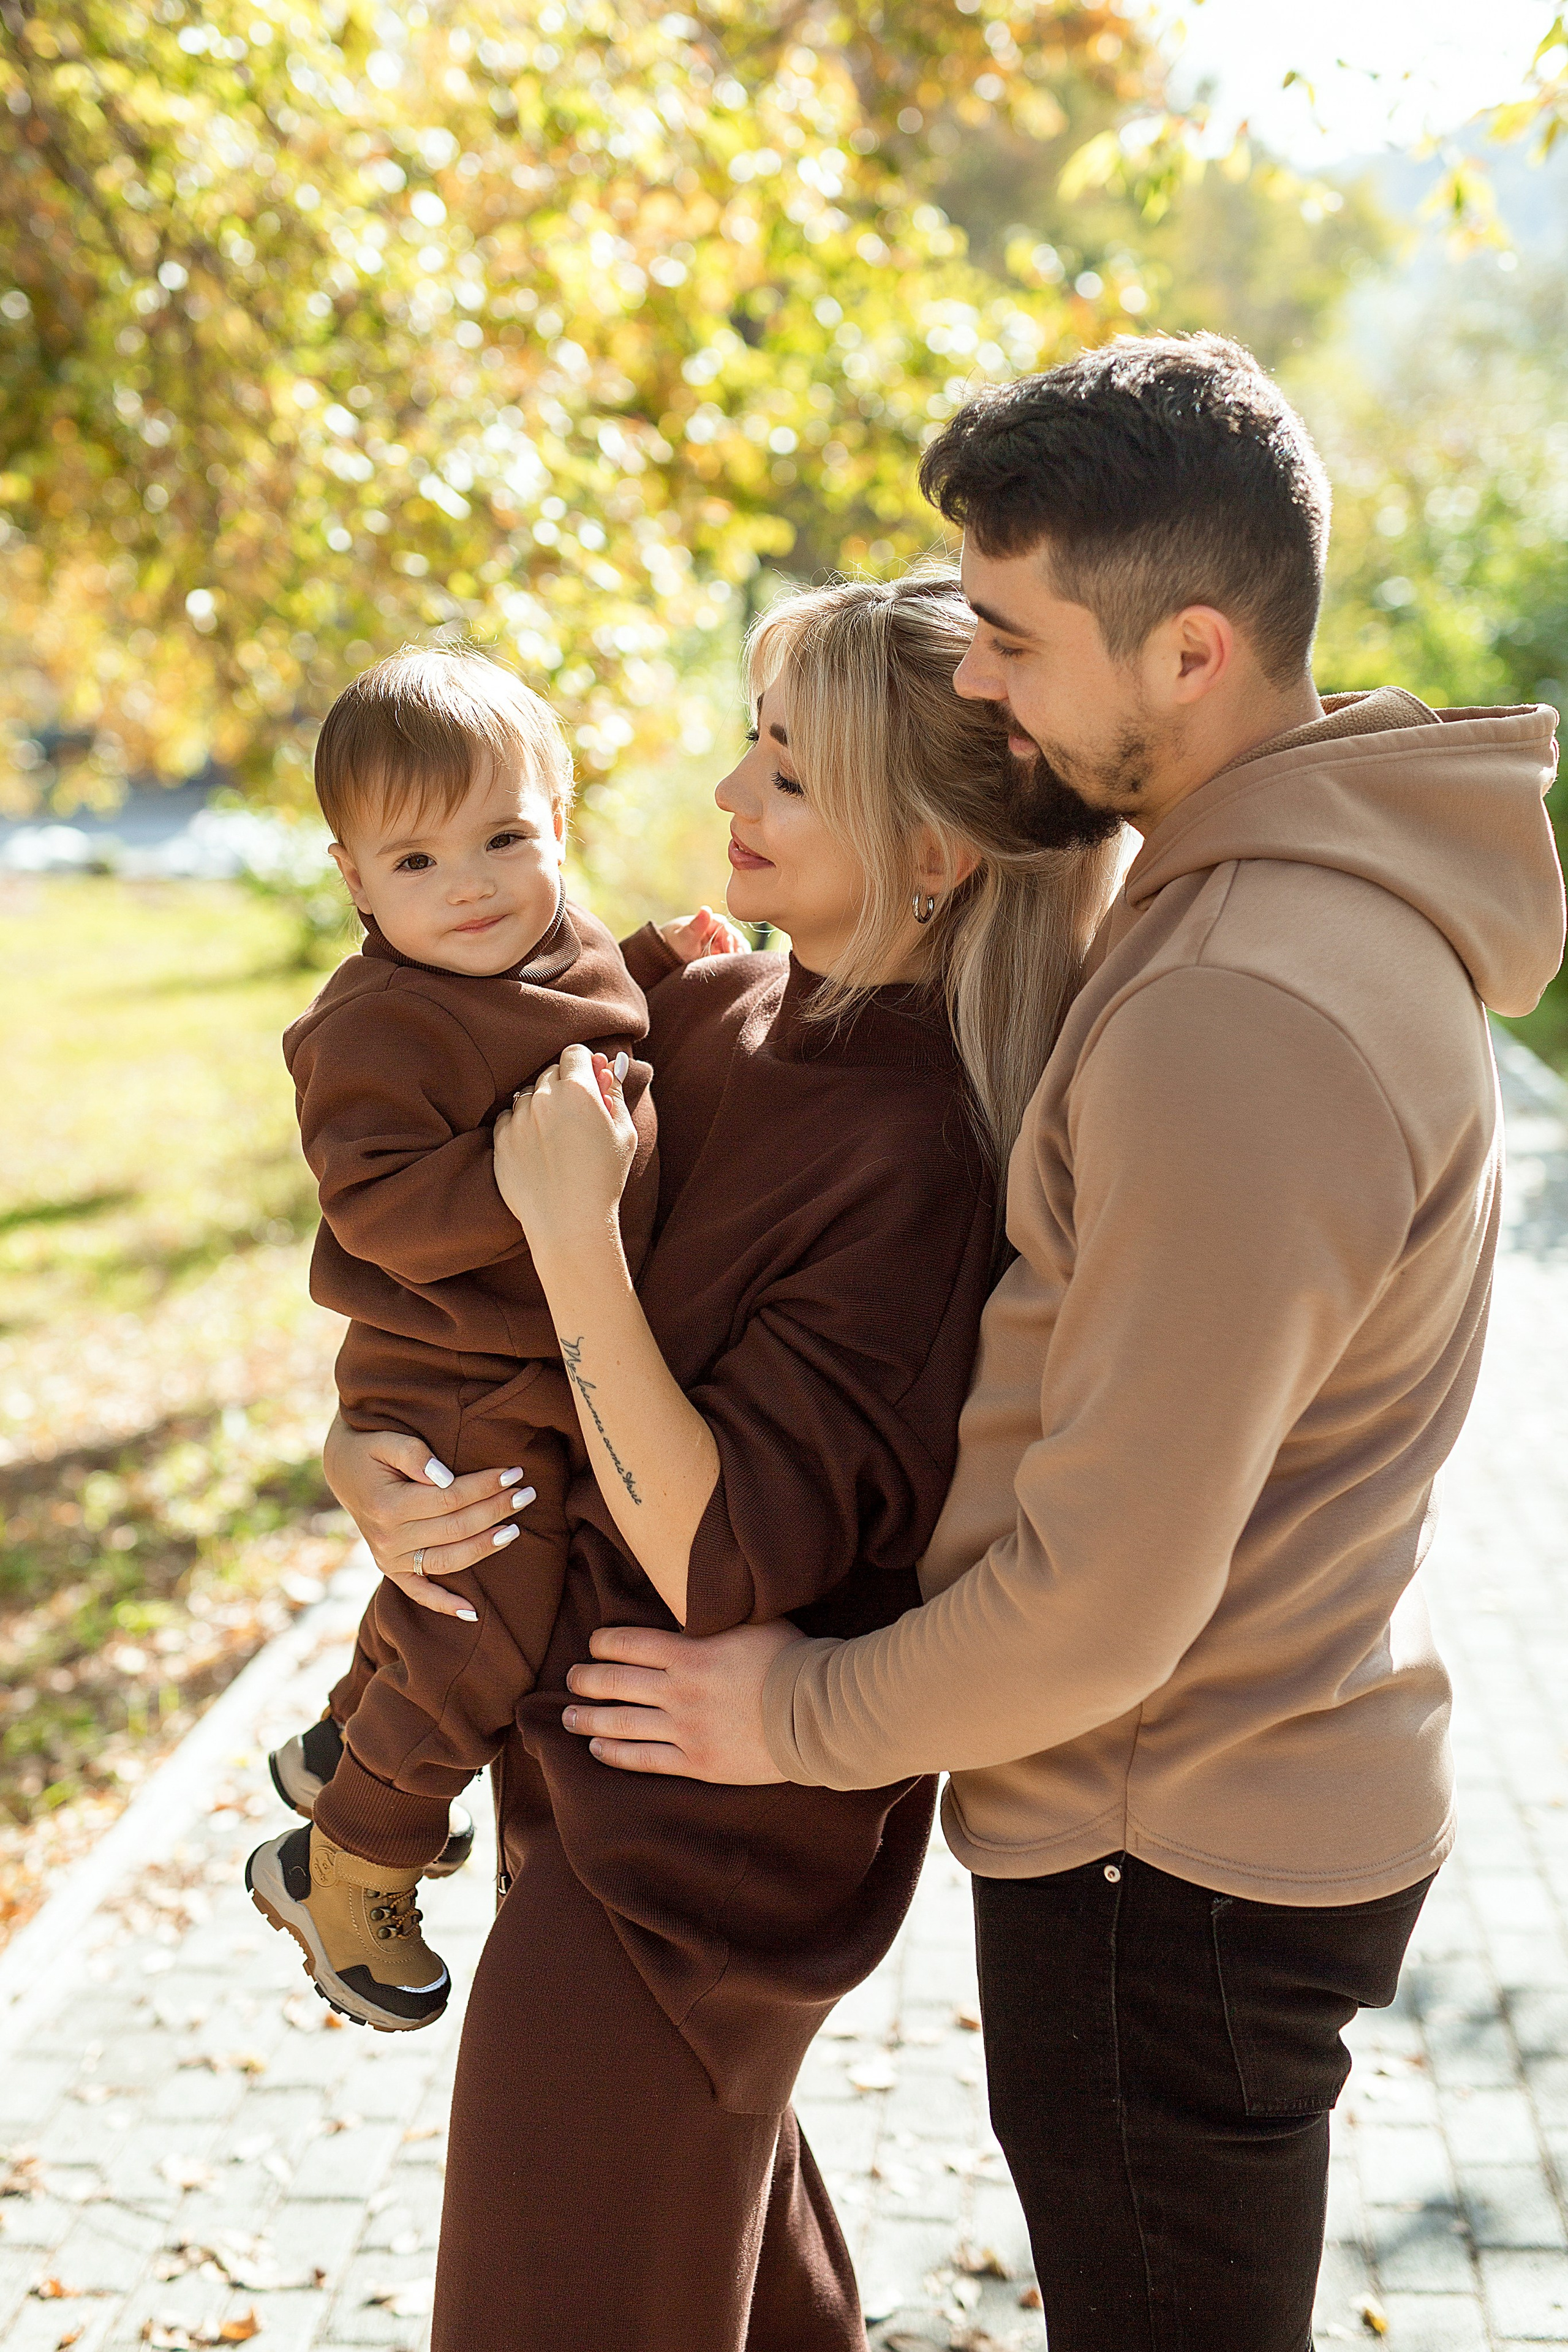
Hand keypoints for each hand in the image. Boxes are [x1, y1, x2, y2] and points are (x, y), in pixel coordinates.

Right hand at [321, 1416, 536, 1620]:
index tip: (513, 1472)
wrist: (342, 1469)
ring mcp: (389, 1559)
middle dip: (495, 1510)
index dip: (485, 1486)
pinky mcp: (391, 1569)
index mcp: (388, 1506)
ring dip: (485, 1547)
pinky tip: (474, 1612)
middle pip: (456, 1528)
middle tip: (527, 1494)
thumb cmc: (371, 1450)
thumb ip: (414, 1455)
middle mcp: (388, 1539)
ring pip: (448, 1560)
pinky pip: (419, 1593)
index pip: (450, 1498)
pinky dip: (444, 1604)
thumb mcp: (386, 1441)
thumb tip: (445, 1478)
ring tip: (515, 1530)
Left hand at [493, 1042, 637, 1260]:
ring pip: (527, 1095)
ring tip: (556, 1137)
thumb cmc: (604, 1178)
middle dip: (563, 1086)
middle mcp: (544, 1097)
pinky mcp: (500, 1140)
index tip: (588, 1081)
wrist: (569, 1222)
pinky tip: (537, 1149)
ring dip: (540, 1105)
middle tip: (576, 1115)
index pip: (574, 1053)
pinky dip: (520, 1126)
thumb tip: (606, 1066)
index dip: (583, 1066)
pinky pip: (508, 1117)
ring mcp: (518, 1118)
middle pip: (551, 1072)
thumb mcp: (624, 1133)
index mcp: (578, 1089)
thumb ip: (614, 1093)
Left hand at [560, 1619, 806, 1780]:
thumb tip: (689, 1606)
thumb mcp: (750, 1623)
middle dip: (585, 1680)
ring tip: (569, 1717)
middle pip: (615, 1682)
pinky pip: (644, 1759)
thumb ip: (714, 1619)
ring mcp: (686, 1729)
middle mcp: (680, 1691)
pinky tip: (598, 1748)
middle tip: (571, 1679)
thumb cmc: (790, 1660)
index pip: (628, 1643)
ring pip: (620, 1723)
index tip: (593, 1645)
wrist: (819, 1715)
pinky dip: (615, 1753)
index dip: (602, 1643)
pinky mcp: (698, 1761)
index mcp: (691, 1652)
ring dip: (588, 1719)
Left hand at [659, 906, 748, 963]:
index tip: (728, 949)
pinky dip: (734, 960)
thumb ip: (695, 925)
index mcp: (707, 922)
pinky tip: (736, 968)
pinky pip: (731, 955)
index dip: (728, 937)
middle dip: (736, 947)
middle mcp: (715, 931)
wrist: (663, 959)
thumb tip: (706, 909)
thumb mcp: (683, 938)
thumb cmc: (672, 946)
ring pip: (735, 946)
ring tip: (738, 965)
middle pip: (733, 936)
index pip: (724, 926)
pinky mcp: (719, 954)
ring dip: (737, 954)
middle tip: (736, 959)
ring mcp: (718, 943)